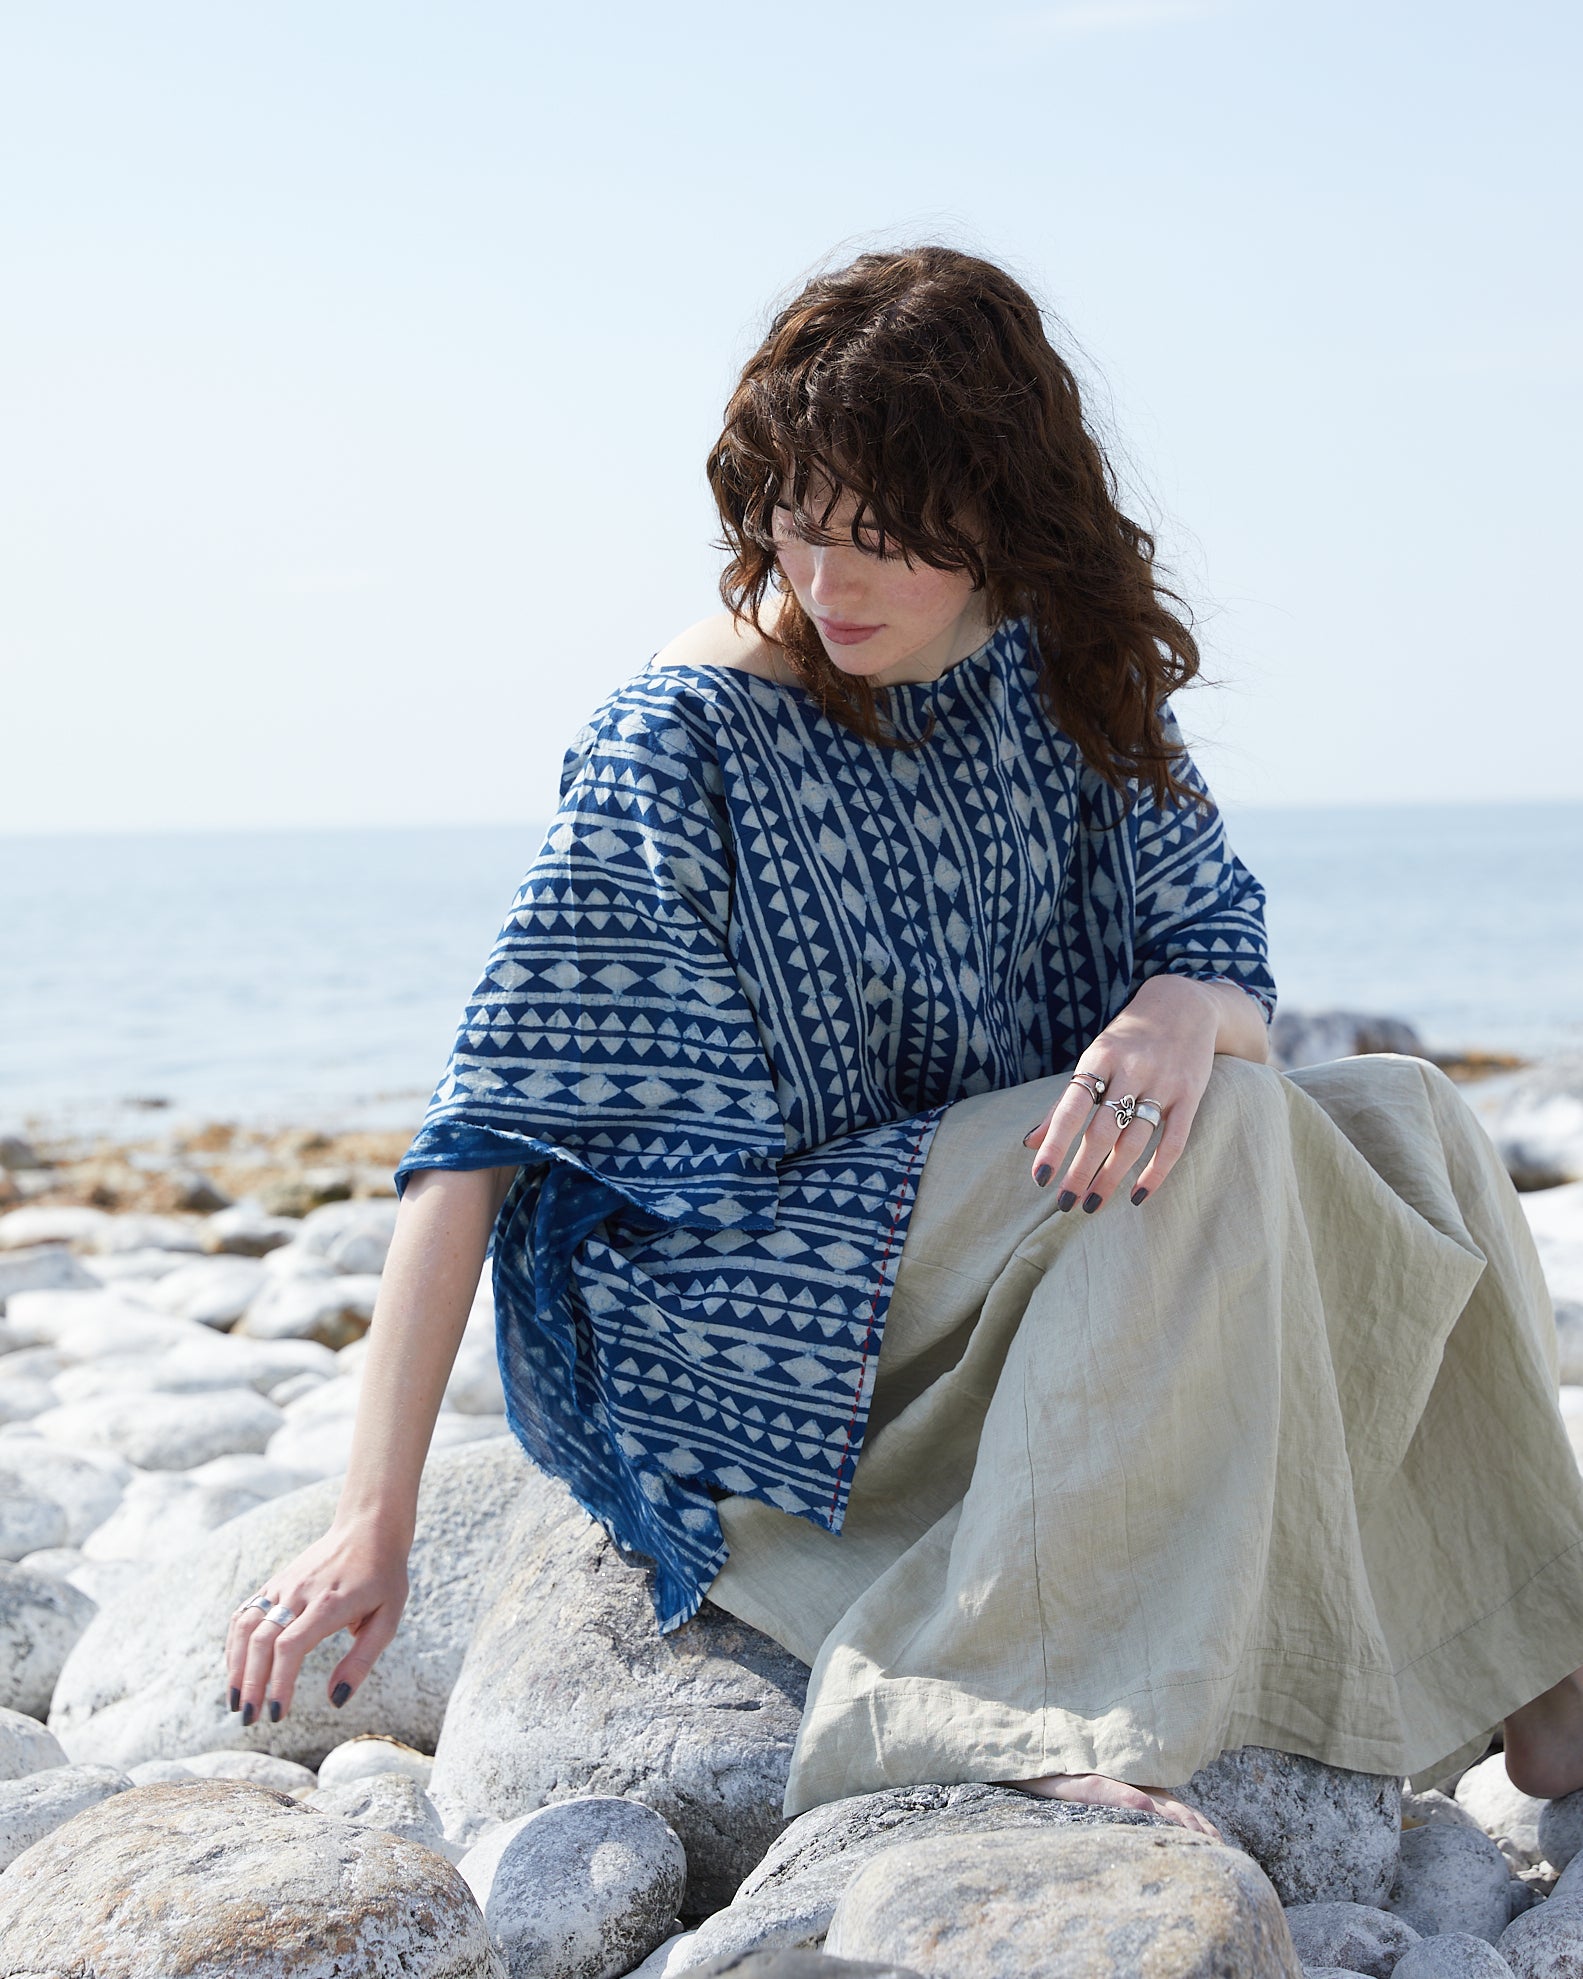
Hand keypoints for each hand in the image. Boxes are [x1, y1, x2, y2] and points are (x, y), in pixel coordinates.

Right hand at [224, 1515, 409, 1725]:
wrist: (368, 1526)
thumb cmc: (383, 1576)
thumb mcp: (388, 1618)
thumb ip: (362, 1660)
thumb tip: (336, 1700)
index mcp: (330, 1603)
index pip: (291, 1646)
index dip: (279, 1682)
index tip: (277, 1714)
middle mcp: (300, 1592)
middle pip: (262, 1641)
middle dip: (251, 1684)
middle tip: (250, 1719)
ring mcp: (284, 1585)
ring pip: (246, 1626)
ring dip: (235, 1666)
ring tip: (236, 1701)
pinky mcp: (276, 1581)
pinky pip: (246, 1612)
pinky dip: (235, 1642)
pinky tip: (236, 1668)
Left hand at [1022, 976, 1246, 1211]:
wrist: (1184, 1005)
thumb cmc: (1127, 1039)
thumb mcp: (1093, 1059)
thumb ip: (1064, 1102)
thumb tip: (1030, 1143)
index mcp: (1099, 1057)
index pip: (1071, 1108)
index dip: (1055, 1145)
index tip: (1040, 1178)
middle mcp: (1132, 1070)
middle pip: (1102, 1131)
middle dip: (1081, 1171)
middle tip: (1065, 1204)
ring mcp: (1164, 1083)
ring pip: (1135, 1141)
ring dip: (1111, 1177)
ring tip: (1091, 1203)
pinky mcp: (1190, 1096)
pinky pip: (1174, 1142)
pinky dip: (1156, 1172)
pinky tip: (1136, 1195)